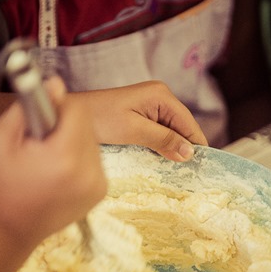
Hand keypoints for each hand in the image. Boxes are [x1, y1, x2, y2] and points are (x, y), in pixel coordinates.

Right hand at [0, 77, 106, 247]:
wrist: (14, 227)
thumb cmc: (3, 181)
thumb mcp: (1, 138)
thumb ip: (28, 106)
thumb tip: (55, 84)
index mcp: (64, 157)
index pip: (77, 110)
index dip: (58, 106)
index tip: (42, 116)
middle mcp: (88, 171)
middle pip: (87, 125)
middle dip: (65, 124)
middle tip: (42, 139)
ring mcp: (98, 183)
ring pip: (93, 141)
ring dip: (74, 140)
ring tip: (49, 158)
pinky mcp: (102, 191)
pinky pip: (95, 159)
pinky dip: (80, 158)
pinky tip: (59, 171)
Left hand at [75, 81, 207, 161]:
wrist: (69, 114)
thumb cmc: (98, 119)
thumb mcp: (133, 131)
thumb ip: (162, 140)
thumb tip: (190, 153)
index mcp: (161, 95)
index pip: (189, 124)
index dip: (196, 146)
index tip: (202, 170)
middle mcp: (160, 97)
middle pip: (182, 128)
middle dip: (183, 148)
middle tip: (186, 176)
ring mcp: (151, 105)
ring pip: (171, 132)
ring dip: (172, 149)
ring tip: (175, 171)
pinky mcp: (142, 115)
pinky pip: (160, 132)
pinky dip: (161, 146)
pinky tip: (160, 160)